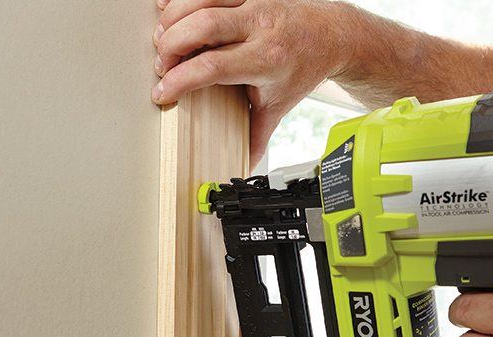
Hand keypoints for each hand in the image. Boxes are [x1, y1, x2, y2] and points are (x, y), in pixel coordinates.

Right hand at [152, 0, 348, 165]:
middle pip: (203, 27)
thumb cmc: (304, 67)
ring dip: (174, 17)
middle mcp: (260, 27)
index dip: (180, 80)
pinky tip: (168, 7)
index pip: (212, 67)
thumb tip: (243, 165)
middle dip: (171, 46)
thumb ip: (257, 134)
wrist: (332, 35)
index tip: (162, 92)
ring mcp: (254, 4)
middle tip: (161, 64)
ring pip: (203, 0)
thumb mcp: (280, 104)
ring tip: (161, 38)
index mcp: (266, 60)